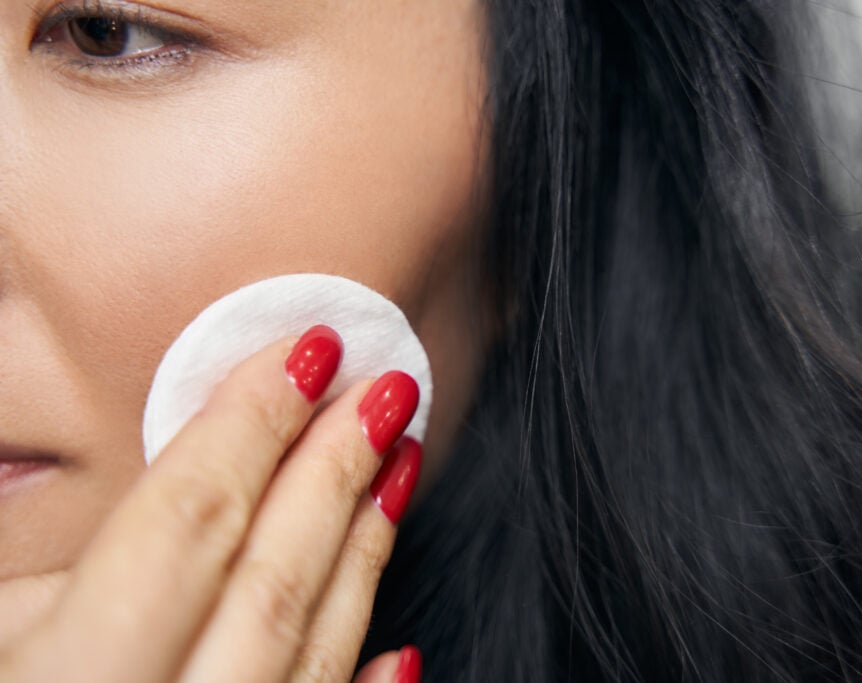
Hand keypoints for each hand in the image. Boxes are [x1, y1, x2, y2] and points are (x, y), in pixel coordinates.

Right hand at [0, 325, 422, 682]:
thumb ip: (49, 593)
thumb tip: (160, 510)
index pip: (177, 528)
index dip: (246, 428)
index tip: (306, 347)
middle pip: (262, 583)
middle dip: (328, 474)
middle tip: (384, 386)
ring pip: (307, 654)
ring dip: (360, 554)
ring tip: (397, 463)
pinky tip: (404, 650)